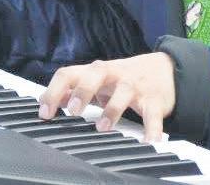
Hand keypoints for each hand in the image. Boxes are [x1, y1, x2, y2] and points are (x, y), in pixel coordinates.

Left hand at [37, 53, 175, 142]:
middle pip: (96, 72)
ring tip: (103, 127)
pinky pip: (153, 113)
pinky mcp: (154, 100)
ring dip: (112, 109)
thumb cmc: (124, 78)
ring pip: (124, 91)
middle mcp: (114, 74)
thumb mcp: (98, 81)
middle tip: (73, 110)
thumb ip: (74, 89)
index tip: (45, 112)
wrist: (164, 70)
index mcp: (96, 72)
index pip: (70, 73)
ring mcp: (135, 86)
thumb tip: (48, 100)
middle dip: (83, 90)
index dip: (54, 91)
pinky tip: (148, 140)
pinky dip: (152, 127)